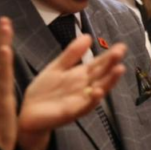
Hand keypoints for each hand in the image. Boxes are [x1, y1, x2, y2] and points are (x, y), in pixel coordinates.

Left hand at [17, 35, 127, 149]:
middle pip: (101, 74)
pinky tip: (97, 92)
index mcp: (81, 75)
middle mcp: (84, 87)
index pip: (98, 64)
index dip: (109, 55)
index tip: (121, 46)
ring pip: (99, 89)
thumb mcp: (57, 67)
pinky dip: (92, 100)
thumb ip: (72, 54)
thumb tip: (88, 36)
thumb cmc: (44, 90)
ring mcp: (80, 100)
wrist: (29, 112)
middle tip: (121, 51)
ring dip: (109, 81)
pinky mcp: (71, 112)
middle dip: (112, 63)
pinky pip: (85, 106)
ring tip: (119, 69)